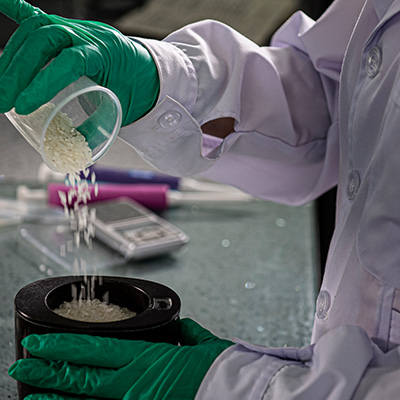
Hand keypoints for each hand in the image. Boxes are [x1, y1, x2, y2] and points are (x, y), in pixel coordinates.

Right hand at [0, 0, 158, 124]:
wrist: (147, 69)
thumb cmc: (135, 90)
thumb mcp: (122, 109)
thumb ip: (98, 128)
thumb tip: (72, 152)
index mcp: (106, 54)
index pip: (69, 62)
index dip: (43, 83)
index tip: (22, 107)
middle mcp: (88, 34)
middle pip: (45, 40)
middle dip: (17, 71)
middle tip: (3, 100)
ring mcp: (76, 28)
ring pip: (36, 30)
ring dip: (13, 57)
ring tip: (1, 85)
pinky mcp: (66, 28)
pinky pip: (38, 15)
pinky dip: (16, 11)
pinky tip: (1, 6)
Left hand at [9, 318, 232, 398]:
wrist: (240, 395)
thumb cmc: (221, 369)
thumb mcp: (201, 344)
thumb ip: (186, 335)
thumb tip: (181, 329)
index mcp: (146, 358)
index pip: (94, 348)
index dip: (63, 345)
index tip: (41, 342)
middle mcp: (133, 383)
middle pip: (81, 375)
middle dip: (48, 369)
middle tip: (21, 363)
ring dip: (56, 396)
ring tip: (30, 392)